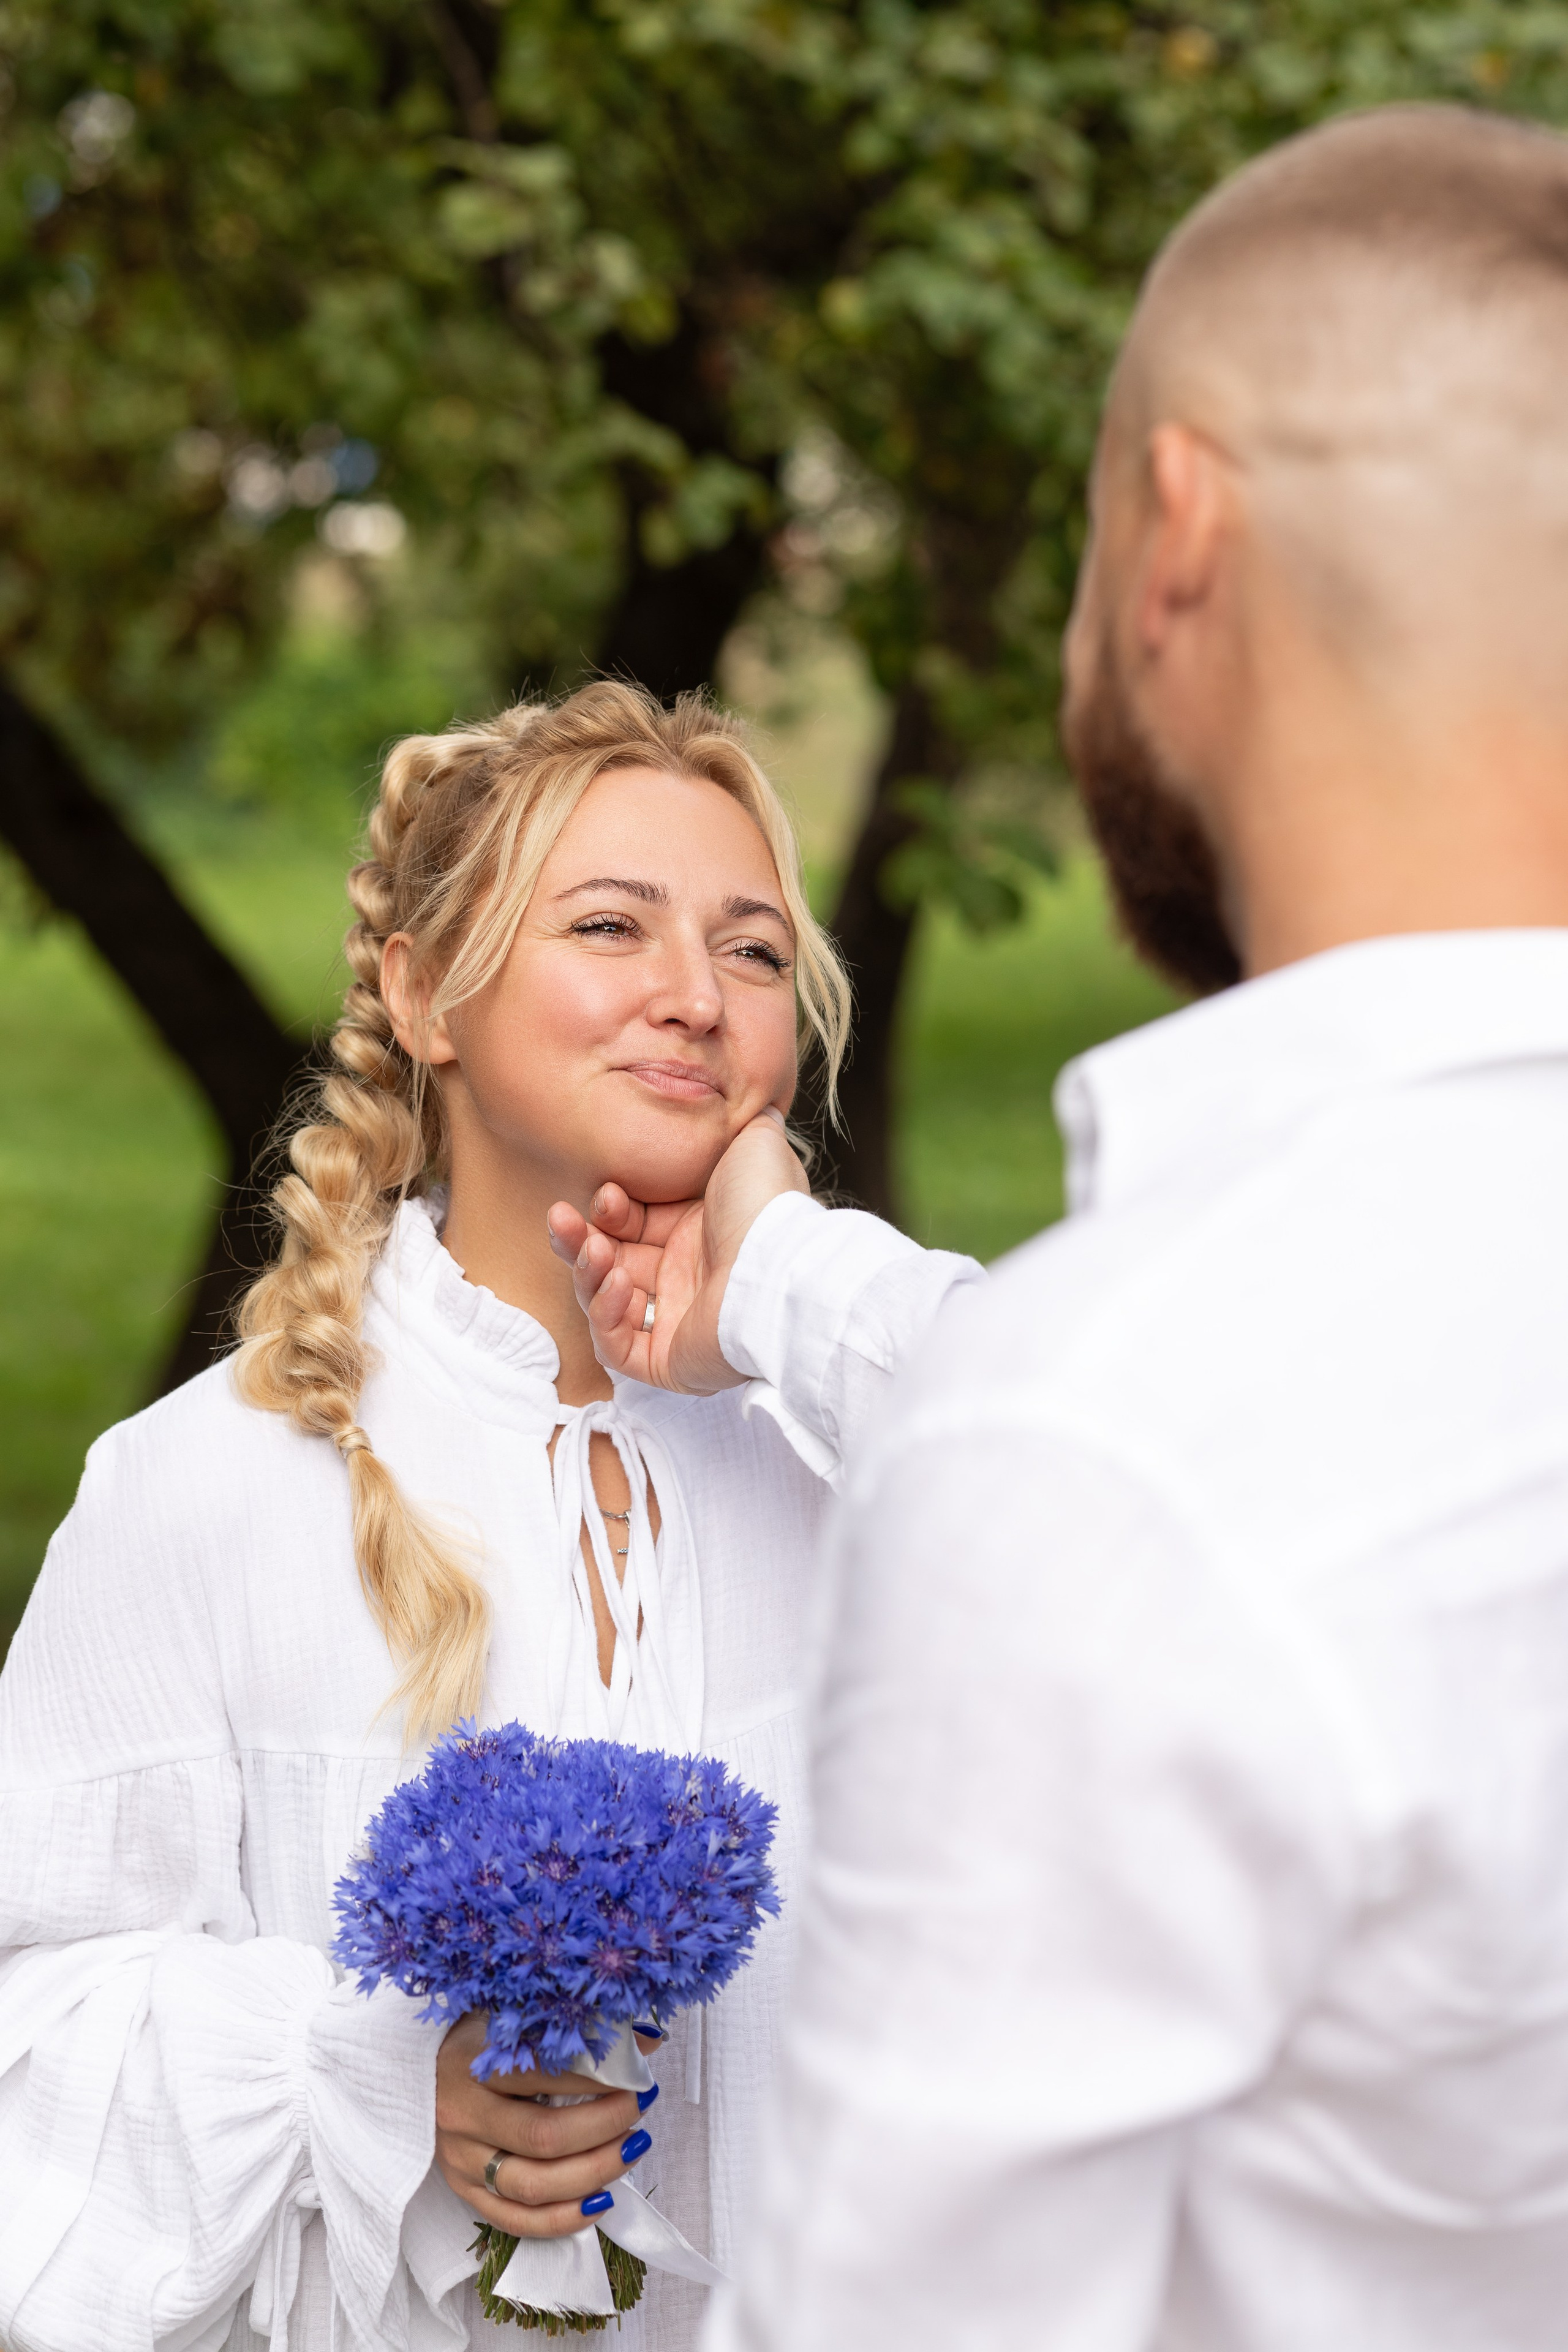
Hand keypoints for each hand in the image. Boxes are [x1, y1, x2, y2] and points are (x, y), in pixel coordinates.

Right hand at [435, 2011, 657, 2239]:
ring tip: (633, 2147)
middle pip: (543, 2137)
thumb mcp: (509, 2020)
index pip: (541, 2075)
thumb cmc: (471, 2040)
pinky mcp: (462, 2191)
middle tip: (640, 2106)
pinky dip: (562, 2219)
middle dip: (604, 2126)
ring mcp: (460, 2160)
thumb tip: (645, 2039)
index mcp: (470, 2064)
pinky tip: (601, 2201)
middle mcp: (461, 2116)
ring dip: (593, 2172)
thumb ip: (568, 2031)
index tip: (635, 2073)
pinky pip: (515, 2221)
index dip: (595, 2078)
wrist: (412, 2072)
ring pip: (533, 2185)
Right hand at [547, 1109, 808, 1394]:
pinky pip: (617, 1347)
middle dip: (580, 1239)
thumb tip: (755, 1101)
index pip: (633, 1224)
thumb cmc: (769, 1207)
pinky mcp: (669, 1361)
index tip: (608, 1192)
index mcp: (701, 1231)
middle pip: (610, 1260)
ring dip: (587, 1273)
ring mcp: (677, 1320)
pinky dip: (604, 1317)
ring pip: (605, 1302)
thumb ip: (743, 1121)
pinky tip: (616, 1284)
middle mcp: (686, 1276)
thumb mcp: (754, 1143)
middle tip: (564, 1219)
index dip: (609, 1210)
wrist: (782, 1267)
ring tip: (593, 1250)